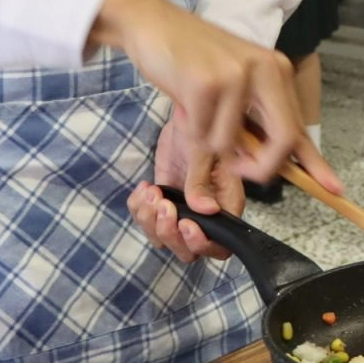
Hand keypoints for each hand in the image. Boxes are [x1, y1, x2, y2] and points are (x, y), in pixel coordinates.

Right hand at [89, 0, 341, 192]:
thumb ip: (255, 122)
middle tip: (238, 169)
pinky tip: (184, 102)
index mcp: (276, 70)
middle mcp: (264, 70)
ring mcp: (236, 75)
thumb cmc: (193, 58)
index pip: (300, 126)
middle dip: (261, 168)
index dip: (316, 162)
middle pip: (283, 140)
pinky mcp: (205, 84)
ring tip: (196, 110)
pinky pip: (201, 136)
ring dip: (207, 140)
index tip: (334, 188)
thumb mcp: (234, 86)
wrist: (154, 23)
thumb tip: (274, 165)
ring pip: (230, 145)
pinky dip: (189, 131)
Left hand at [128, 110, 242, 263]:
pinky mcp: (163, 200)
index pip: (219, 245)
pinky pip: (146, 220)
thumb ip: (202, 181)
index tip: (184, 222)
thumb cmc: (203, 124)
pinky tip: (143, 187)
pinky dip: (138, 209)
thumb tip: (206, 211)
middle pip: (187, 250)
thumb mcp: (204, 149)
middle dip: (169, 233)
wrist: (186, 112)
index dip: (201, 243)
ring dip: (150, 222)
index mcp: (225, 204)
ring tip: (149, 193)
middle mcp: (204, 214)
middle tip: (162, 204)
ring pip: (163, 238)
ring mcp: (181, 209)